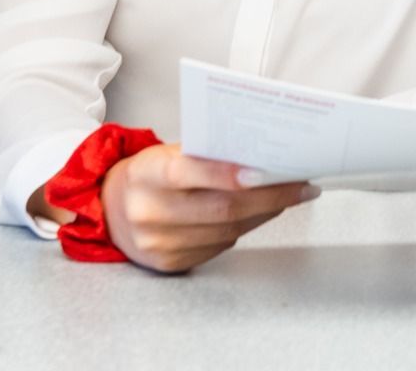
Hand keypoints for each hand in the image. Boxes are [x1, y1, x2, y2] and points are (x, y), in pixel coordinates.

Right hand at [100, 142, 319, 272]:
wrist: (114, 207)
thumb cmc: (154, 172)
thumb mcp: (170, 152)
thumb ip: (207, 153)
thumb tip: (262, 155)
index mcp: (147, 174)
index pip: (189, 173)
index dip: (227, 173)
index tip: (266, 169)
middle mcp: (149, 212)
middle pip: (219, 209)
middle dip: (269, 197)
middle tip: (302, 186)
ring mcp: (158, 242)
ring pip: (226, 230)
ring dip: (265, 213)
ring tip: (291, 196)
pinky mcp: (168, 263)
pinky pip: (219, 245)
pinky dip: (247, 227)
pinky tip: (262, 212)